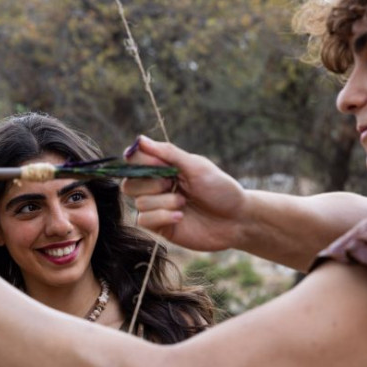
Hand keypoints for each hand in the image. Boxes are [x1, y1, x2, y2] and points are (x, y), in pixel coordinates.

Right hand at [121, 136, 247, 250]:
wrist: (236, 221)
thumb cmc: (220, 190)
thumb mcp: (196, 166)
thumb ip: (168, 153)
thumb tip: (139, 139)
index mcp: (164, 167)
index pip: (135, 160)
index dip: (139, 161)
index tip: (158, 163)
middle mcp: (157, 187)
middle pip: (130, 183)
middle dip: (152, 184)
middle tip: (172, 183)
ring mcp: (157, 207)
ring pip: (139, 202)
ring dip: (164, 202)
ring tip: (184, 203)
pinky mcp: (160, 226)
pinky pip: (143, 220)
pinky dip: (162, 216)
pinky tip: (180, 217)